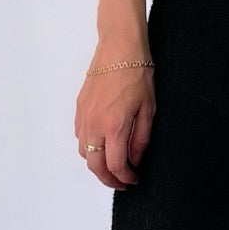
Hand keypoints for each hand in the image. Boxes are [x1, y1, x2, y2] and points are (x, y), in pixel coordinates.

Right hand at [74, 58, 154, 190]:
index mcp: (115, 126)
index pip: (115, 165)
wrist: (119, 48)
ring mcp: (84, 116)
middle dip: (107, 179)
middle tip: (120, 182)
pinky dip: (88, 146)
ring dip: (96, 163)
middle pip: (94, 165)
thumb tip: (134, 159)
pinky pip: (79, 135)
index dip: (124, 178)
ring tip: (112, 165)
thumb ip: (140, 138)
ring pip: (84, 152)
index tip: (133, 179)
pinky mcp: (79, 108)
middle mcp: (95, 124)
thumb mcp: (149, 109)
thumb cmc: (137, 73)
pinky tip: (102, 143)